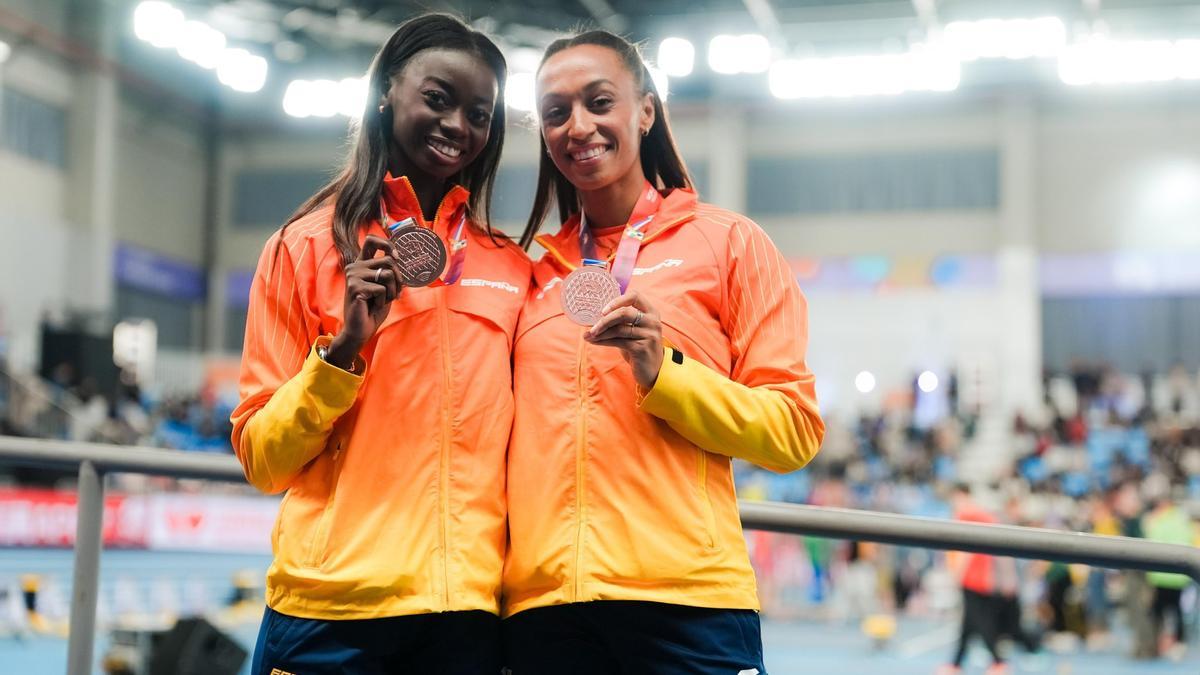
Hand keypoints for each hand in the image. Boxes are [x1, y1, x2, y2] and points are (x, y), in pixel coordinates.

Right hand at [328, 235, 401, 367]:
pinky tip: (374, 306)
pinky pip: (382, 289)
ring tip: (382, 300)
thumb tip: (400, 259)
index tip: (397, 256)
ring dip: (392, 291)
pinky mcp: (355, 287)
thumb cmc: (373, 309)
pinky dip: (384, 300)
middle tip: (395, 293)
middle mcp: (355, 266)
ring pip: (388, 274)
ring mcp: (353, 276)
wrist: (361, 330)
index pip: (371, 240)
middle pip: (389, 260)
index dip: (387, 244)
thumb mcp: (385, 287)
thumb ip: (389, 272)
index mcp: (361, 264)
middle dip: (399, 278)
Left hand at [584, 290, 663, 389]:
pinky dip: (603, 341)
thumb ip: (621, 322)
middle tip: (592, 326)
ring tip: (588, 335)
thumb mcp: (633, 331)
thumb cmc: (639, 347)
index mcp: (651, 312)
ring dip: (600, 332)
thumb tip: (594, 317)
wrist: (653, 370)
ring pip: (619, 329)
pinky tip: (594, 342)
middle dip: (605, 319)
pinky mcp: (642, 348)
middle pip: (624, 312)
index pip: (635, 296)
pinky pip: (618, 341)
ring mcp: (649, 335)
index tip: (603, 310)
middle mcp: (652, 321)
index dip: (617, 300)